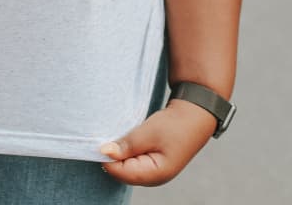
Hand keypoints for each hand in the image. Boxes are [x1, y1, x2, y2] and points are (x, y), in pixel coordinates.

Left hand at [100, 99, 217, 185]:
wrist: (194, 114)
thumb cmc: (174, 124)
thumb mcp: (148, 132)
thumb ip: (127, 145)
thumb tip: (105, 152)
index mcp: (155, 174)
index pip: (122, 173)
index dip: (107, 158)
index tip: (97, 142)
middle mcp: (154, 177)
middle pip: (123, 172)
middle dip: (112, 157)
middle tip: (104, 137)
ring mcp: (154, 170)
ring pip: (127, 167)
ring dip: (119, 153)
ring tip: (114, 137)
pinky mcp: (153, 161)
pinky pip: (133, 161)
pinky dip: (125, 152)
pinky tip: (122, 141)